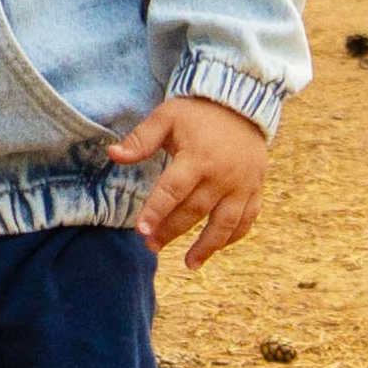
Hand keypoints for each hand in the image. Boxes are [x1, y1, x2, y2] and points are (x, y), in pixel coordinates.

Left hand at [118, 95, 267, 269]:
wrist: (241, 103)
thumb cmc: (198, 111)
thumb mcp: (167, 117)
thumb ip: (140, 139)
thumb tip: (112, 155)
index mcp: (197, 157)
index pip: (173, 190)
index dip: (156, 211)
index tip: (141, 231)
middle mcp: (222, 176)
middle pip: (194, 211)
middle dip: (171, 231)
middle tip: (151, 246)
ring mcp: (242, 185)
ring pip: (225, 224)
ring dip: (207, 247)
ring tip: (189, 264)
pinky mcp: (255, 189)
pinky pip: (247, 219)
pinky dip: (233, 237)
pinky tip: (216, 248)